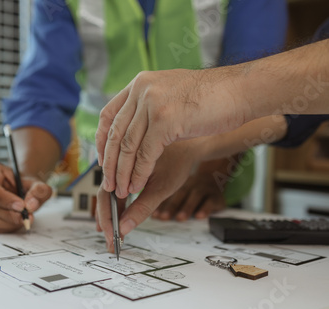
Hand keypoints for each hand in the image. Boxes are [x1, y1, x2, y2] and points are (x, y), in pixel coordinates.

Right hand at [0, 160, 51, 232]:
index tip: (21, 206)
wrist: (21, 188)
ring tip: (24, 218)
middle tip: (27, 216)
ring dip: (9, 222)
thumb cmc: (24, 183)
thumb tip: (31, 205)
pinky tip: (17, 221)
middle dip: (9, 213)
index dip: (4, 198)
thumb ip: (38, 190)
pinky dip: (7, 226)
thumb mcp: (36, 181)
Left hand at [96, 69, 248, 199]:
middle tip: (108, 183)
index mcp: (140, 83)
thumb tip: (132, 131)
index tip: (102, 160)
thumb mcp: (171, 95)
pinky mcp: (166, 120)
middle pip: (114, 133)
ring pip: (128, 147)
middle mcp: (142, 90)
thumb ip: (149, 107)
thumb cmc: (211, 97)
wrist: (241, 91)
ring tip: (121, 190)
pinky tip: (137, 186)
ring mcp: (153, 103)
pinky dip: (139, 174)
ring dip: (122, 173)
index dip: (101, 141)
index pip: (108, 115)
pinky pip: (145, 154)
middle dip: (109, 163)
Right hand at [96, 139, 201, 250]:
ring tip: (113, 235)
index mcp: (122, 165)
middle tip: (111, 242)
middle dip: (106, 221)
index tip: (113, 237)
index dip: (107, 219)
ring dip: (109, 215)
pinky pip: (115, 190)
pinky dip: (115, 207)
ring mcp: (119, 168)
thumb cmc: (176, 163)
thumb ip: (142, 208)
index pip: (105, 196)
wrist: (186, 145)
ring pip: (107, 194)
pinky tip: (118, 221)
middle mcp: (116, 165)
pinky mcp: (124, 171)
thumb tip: (124, 228)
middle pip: (103, 196)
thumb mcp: (161, 189)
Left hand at [152, 160, 227, 221]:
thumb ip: (167, 202)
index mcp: (178, 182)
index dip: (161, 205)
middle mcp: (190, 184)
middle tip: (163, 217)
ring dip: (187, 208)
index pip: (168, 193)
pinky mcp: (217, 196)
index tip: (154, 215)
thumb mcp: (180, 193)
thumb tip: (154, 217)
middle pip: (180, 194)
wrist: (216, 179)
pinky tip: (200, 216)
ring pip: (195, 196)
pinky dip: (205, 208)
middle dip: (171, 206)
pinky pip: (211, 201)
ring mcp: (204, 188)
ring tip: (180, 218)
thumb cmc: (192, 191)